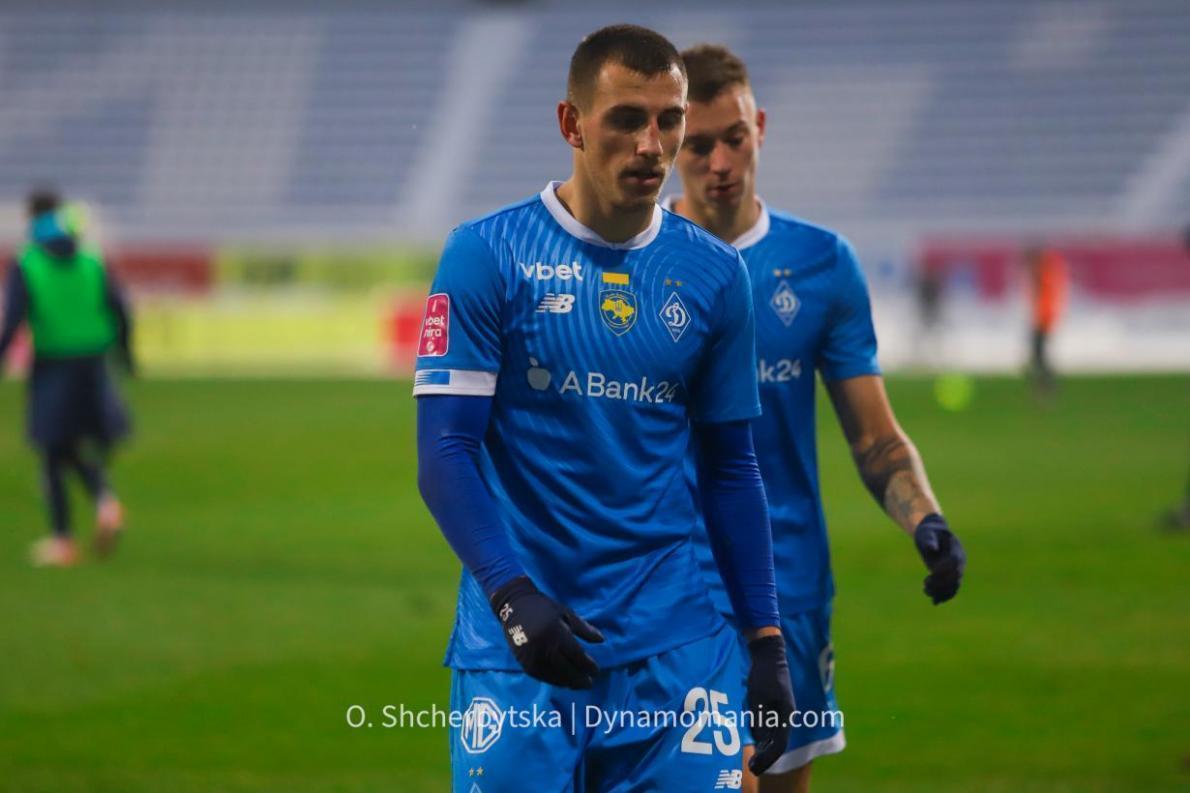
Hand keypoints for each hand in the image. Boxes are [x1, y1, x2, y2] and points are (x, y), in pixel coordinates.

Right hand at [489, 576, 603, 688]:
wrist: (514, 605)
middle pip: (566, 669)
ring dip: (567, 682)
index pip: (576, 655)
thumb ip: (584, 628)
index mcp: (557, 633)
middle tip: (589, 683)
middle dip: (579, 679)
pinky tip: (562, 682)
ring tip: (577, 684)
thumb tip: (602, 640)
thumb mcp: (566, 614)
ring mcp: (533, 656)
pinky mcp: (523, 662)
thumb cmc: (544, 608)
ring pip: (553, 676)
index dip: (588, 666)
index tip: (596, 671)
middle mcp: (545, 647)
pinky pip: (541, 676)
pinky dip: (553, 681)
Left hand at [745, 633, 795, 774]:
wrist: (769, 654)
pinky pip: (771, 726)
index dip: (768, 758)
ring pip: (775, 736)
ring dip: (764, 748)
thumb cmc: (763, 674)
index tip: (756, 766)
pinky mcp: (776, 705)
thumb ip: (759, 717)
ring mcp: (782, 710)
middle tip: (753, 768)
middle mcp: (787, 715)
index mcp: (786, 713)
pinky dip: (764, 737)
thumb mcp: (758, 696)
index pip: (779, 743)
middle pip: (778, 742)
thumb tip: (758, 738)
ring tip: (753, 760)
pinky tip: (755, 743)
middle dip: (766, 757)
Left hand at [914, 514, 965, 603]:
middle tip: (925, 583)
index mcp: (956, 548)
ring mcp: (956, 570)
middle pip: (955, 576)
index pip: (954, 561)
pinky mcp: (949, 577)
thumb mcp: (927, 533)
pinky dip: (944, 596)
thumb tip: (931, 549)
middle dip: (941, 582)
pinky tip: (934, 602)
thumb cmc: (928, 532)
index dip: (945, 568)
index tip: (931, 571)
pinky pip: (951, 589)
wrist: (932, 534)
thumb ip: (929, 540)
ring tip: (926, 591)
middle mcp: (959, 561)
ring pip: (954, 585)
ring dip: (941, 591)